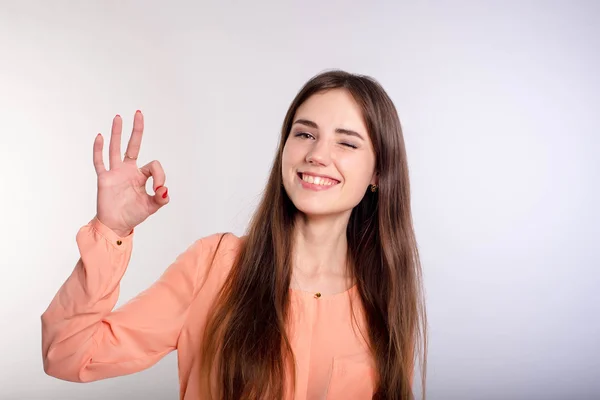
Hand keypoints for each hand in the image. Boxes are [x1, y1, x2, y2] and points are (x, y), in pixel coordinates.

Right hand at [93, 111, 168, 235]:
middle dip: (136, 131)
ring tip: (119, 117)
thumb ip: (161, 198)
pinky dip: (99, 150)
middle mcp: (128, 170)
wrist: (116, 225)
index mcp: (141, 176)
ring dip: (117, 133)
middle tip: (138, 114)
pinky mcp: (104, 179)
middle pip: (133, 146)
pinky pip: (100, 162)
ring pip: (116, 149)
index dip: (159, 175)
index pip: (153, 165)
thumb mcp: (152, 207)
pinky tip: (100, 137)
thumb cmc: (133, 214)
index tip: (159, 190)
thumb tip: (164, 190)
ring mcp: (115, 173)